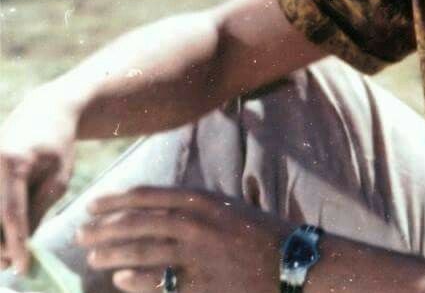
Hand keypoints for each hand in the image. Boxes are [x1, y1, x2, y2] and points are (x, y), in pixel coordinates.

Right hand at [0, 85, 77, 273]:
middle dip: (0, 245)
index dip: (16, 243)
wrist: (46, 109)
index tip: (23, 267)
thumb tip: (22, 243)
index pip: (11, 212)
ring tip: (9, 253)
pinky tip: (5, 235)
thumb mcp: (59, 176)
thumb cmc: (58, 143)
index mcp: (13, 162)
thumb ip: (39, 209)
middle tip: (14, 264)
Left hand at [76, 186, 290, 292]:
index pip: (146, 196)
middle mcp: (193, 224)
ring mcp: (195, 256)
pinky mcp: (198, 286)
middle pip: (135, 224)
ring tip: (93, 255)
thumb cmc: (257, 232)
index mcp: (200, 200)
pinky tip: (119, 280)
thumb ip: (192, 205)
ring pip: (139, 253)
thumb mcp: (225, 206)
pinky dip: (133, 281)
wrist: (290, 263)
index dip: (115, 200)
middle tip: (80, 231)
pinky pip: (157, 283)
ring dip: (111, 253)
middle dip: (103, 228)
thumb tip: (155, 207)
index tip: (92, 204)